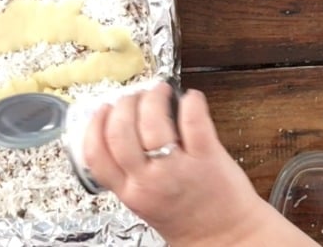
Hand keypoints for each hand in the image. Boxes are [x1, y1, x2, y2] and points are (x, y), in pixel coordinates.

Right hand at [83, 82, 318, 245]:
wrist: (227, 238)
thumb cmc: (188, 220)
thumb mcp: (143, 201)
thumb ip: (128, 173)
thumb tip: (120, 129)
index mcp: (130, 192)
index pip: (96, 154)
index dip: (95, 125)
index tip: (103, 110)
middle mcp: (149, 181)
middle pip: (120, 133)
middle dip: (123, 105)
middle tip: (133, 97)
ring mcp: (178, 169)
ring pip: (152, 123)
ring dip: (153, 98)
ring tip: (159, 91)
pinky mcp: (207, 158)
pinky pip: (194, 122)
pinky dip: (191, 102)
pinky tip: (191, 97)